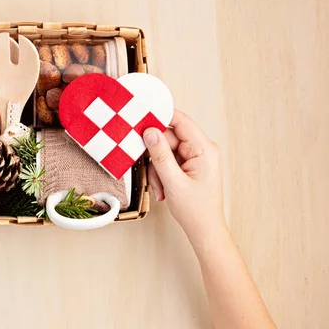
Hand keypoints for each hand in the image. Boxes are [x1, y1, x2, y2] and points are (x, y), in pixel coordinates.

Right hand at [143, 109, 224, 238]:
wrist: (204, 229)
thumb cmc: (196, 210)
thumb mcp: (173, 182)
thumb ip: (160, 155)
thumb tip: (150, 132)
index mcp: (205, 149)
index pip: (181, 121)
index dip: (161, 116)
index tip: (142, 116)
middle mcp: (202, 149)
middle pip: (168, 138)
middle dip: (156, 156)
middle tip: (152, 173)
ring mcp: (195, 157)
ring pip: (164, 151)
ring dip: (157, 169)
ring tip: (161, 188)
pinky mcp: (189, 164)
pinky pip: (167, 160)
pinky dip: (161, 173)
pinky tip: (163, 188)